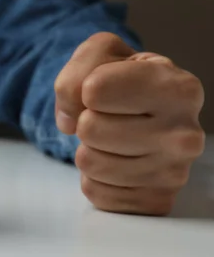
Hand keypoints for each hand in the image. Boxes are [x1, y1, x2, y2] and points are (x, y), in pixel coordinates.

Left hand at [55, 32, 204, 215]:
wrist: (140, 114)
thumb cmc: (121, 79)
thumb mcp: (100, 53)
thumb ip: (76, 72)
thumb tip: (70, 121)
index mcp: (180, 88)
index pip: (94, 90)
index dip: (88, 87)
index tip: (105, 87)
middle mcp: (186, 134)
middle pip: (88, 128)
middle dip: (86, 119)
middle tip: (109, 117)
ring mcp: (174, 173)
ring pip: (88, 162)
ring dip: (88, 149)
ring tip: (112, 138)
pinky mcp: (156, 202)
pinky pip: (94, 191)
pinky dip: (94, 177)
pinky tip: (116, 162)